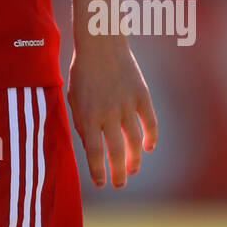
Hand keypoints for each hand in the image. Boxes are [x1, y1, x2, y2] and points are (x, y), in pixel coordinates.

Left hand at [67, 41, 156, 187]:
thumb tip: (92, 149)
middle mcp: (107, 113)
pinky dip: (152, 137)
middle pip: (115, 152)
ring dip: (134, 160)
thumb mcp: (74, 98)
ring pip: (134, 141)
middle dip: (118, 173)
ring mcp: (126, 104)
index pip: (94, 153)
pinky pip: (150, 122)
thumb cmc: (83, 72)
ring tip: (132, 170)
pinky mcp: (141, 95)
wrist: (100, 43)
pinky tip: (148, 147)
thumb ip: (82, 123)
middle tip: (119, 184)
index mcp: (87, 114)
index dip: (98, 171)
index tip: (101, 183)